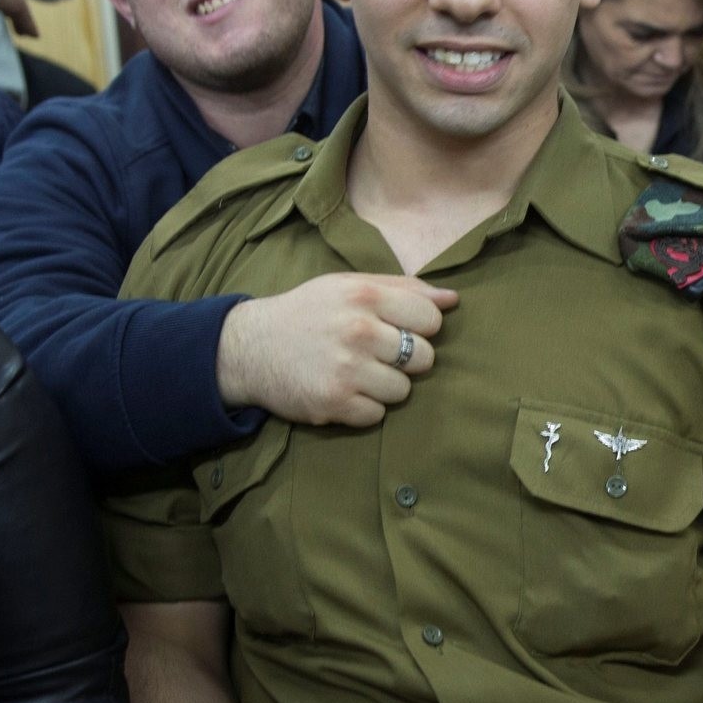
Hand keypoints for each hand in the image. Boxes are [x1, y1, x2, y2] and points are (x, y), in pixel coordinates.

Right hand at [216, 273, 458, 425]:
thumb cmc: (309, 313)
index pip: (430, 318)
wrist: (250, 348)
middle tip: (377, 355)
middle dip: (405, 360)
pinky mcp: (335, 403)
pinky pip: (377, 415)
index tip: (398, 329)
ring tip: (357, 373)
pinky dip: (364, 408)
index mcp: (364, 295)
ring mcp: (346, 369)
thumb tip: (452, 299)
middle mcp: (358, 330)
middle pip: (424, 358)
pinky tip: (343, 391)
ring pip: (403, 391)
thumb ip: (402, 289)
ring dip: (385, 387)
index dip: (419, 327)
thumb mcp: (349, 286)